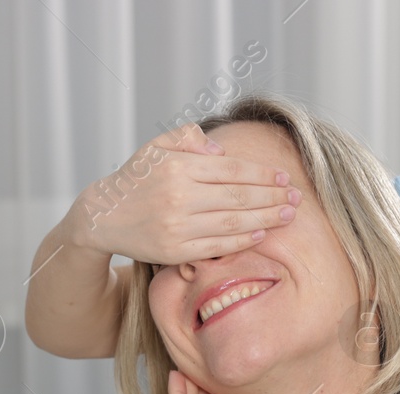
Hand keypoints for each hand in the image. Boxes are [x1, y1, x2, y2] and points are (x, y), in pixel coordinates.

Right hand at [64, 124, 300, 262]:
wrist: (103, 216)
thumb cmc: (135, 179)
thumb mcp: (155, 147)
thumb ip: (187, 138)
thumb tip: (219, 150)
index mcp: (178, 167)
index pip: (231, 170)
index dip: (262, 174)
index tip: (283, 177)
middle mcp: (178, 196)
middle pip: (238, 196)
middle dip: (272, 197)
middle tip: (296, 198)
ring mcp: (177, 225)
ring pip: (232, 222)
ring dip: (265, 219)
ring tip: (288, 215)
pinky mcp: (174, 250)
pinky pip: (216, 245)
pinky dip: (242, 240)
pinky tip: (261, 233)